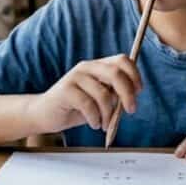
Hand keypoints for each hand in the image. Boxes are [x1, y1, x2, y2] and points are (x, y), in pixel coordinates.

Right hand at [26, 55, 141, 133]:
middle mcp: (87, 67)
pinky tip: (93, 124)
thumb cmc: (76, 108)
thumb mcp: (100, 100)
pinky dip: (95, 118)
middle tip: (131, 110)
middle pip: (116, 73)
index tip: (139, 91)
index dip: (134, 74)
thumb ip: (114, 94)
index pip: (122, 60)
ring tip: (104, 124)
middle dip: (127, 94)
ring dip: (108, 114)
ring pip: (103, 94)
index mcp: (98, 66)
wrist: (46, 114)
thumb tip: (132, 96)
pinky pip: (88, 104)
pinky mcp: (65, 90)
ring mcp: (75, 76)